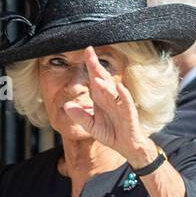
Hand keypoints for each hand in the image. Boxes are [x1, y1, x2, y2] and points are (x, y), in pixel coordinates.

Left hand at [61, 47, 154, 165]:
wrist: (126, 146)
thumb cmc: (111, 133)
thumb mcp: (91, 126)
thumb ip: (80, 116)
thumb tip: (66, 106)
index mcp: (101, 98)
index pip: (94, 78)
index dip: (90, 65)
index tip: (85, 51)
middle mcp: (111, 98)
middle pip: (103, 79)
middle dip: (96, 66)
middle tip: (89, 52)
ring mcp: (120, 104)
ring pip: (112, 91)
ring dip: (105, 83)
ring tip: (96, 76)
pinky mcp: (129, 113)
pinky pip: (126, 102)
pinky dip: (123, 95)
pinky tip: (118, 87)